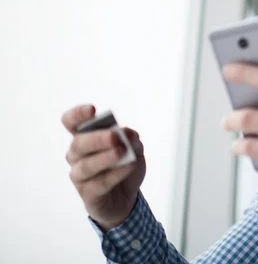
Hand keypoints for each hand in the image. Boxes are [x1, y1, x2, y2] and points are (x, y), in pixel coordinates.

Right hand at [62, 105, 145, 230]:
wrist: (126, 197)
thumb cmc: (124, 166)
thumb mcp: (135, 149)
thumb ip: (131, 139)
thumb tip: (127, 133)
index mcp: (85, 137)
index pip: (71, 122)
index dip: (77, 114)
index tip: (92, 110)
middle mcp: (76, 155)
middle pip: (78, 143)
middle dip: (97, 138)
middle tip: (114, 136)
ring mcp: (79, 174)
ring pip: (86, 165)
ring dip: (104, 157)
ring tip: (121, 152)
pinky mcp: (87, 193)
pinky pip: (99, 183)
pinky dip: (115, 174)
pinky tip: (128, 166)